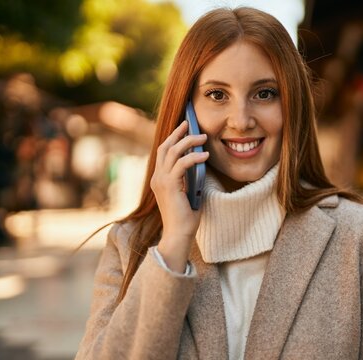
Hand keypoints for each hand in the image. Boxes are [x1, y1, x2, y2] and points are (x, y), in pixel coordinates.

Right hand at [150, 120, 208, 271]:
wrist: (179, 234)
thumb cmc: (186, 217)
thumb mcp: (188, 192)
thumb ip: (189, 178)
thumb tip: (200, 162)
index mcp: (160, 179)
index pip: (164, 153)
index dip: (173, 138)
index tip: (184, 128)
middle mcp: (157, 177)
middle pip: (165, 147)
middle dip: (178, 133)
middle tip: (190, 123)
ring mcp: (161, 181)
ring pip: (173, 152)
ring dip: (189, 142)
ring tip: (203, 138)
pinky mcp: (170, 185)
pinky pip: (182, 164)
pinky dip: (194, 157)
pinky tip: (205, 155)